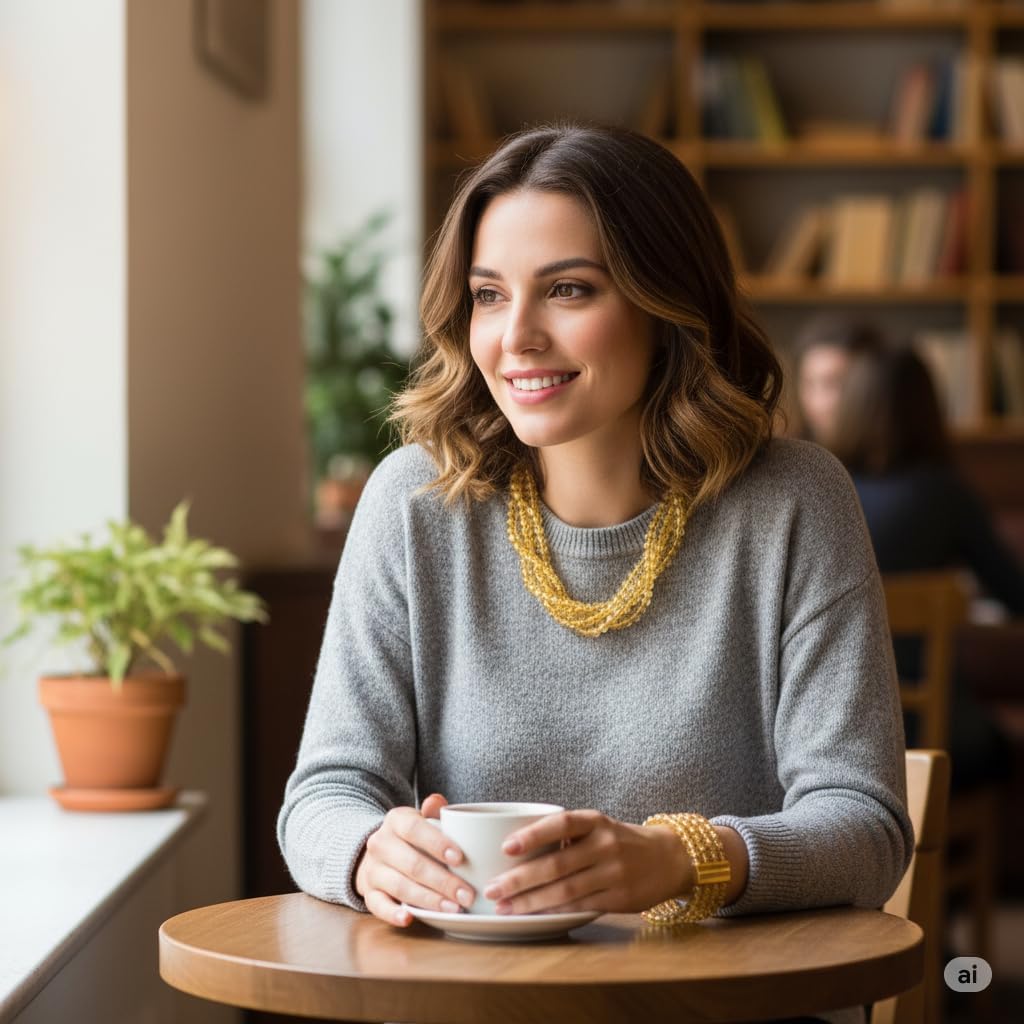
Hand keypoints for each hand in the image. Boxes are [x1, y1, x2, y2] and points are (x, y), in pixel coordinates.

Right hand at [354, 792, 475, 926]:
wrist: (380, 852)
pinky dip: (392, 914)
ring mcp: (373, 870)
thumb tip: (437, 802)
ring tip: (453, 908)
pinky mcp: (368, 893)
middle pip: (412, 864)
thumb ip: (433, 811)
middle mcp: (380, 844)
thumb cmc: (413, 837)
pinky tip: (409, 919)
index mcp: (396, 820)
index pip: (415, 829)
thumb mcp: (422, 819)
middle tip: (467, 894)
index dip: (437, 843)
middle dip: (443, 881)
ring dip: (428, 899)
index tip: (460, 858)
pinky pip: (377, 905)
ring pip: (400, 886)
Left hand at [481, 809, 693, 915]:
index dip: (533, 834)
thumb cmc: (620, 840)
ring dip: (531, 901)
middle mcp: (605, 845)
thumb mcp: (598, 826)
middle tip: (492, 888)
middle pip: (557, 864)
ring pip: (565, 890)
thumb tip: (516, 848)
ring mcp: (614, 873)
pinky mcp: (620, 898)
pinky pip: (580, 906)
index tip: (505, 847)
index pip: (562, 824)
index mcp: (596, 821)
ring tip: (504, 907)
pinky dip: (554, 911)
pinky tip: (534, 914)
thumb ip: (567, 834)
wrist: (669, 858)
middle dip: (520, 879)